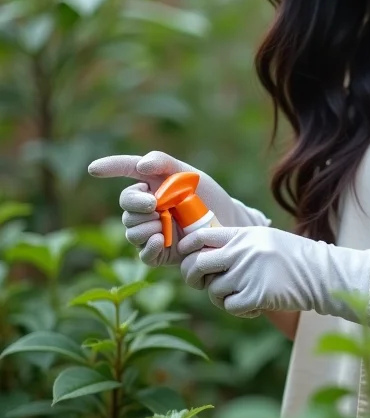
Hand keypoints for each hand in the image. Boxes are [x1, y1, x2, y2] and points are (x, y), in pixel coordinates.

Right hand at [87, 151, 270, 266]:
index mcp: (152, 184)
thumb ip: (165, 163)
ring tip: (166, 223)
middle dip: (137, 204)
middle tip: (155, 204)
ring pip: (131, 231)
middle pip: (126, 206)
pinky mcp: (160, 253)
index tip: (93, 168)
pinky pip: (143, 254)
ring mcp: (151, 231)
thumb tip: (141, 166)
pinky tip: (161, 239)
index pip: (126, 171)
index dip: (110, 168)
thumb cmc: (208, 196)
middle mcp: (147, 208)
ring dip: (145, 226)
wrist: (228, 223)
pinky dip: (150, 246)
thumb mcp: (190, 175)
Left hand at [177, 226, 369, 326]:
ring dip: (224, 297)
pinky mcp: (256, 295)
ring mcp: (249, 273)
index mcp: (244, 235)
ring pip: (214, 290)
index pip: (201, 236)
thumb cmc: (292, 257)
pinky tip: (255, 306)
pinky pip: (231, 307)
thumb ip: (237, 244)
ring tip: (244, 294)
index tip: (187, 257)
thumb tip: (203, 253)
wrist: (321, 273)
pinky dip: (240, 310)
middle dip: (192, 277)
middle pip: (197, 265)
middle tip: (201, 283)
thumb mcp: (264, 240)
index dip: (187, 248)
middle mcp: (243, 251)